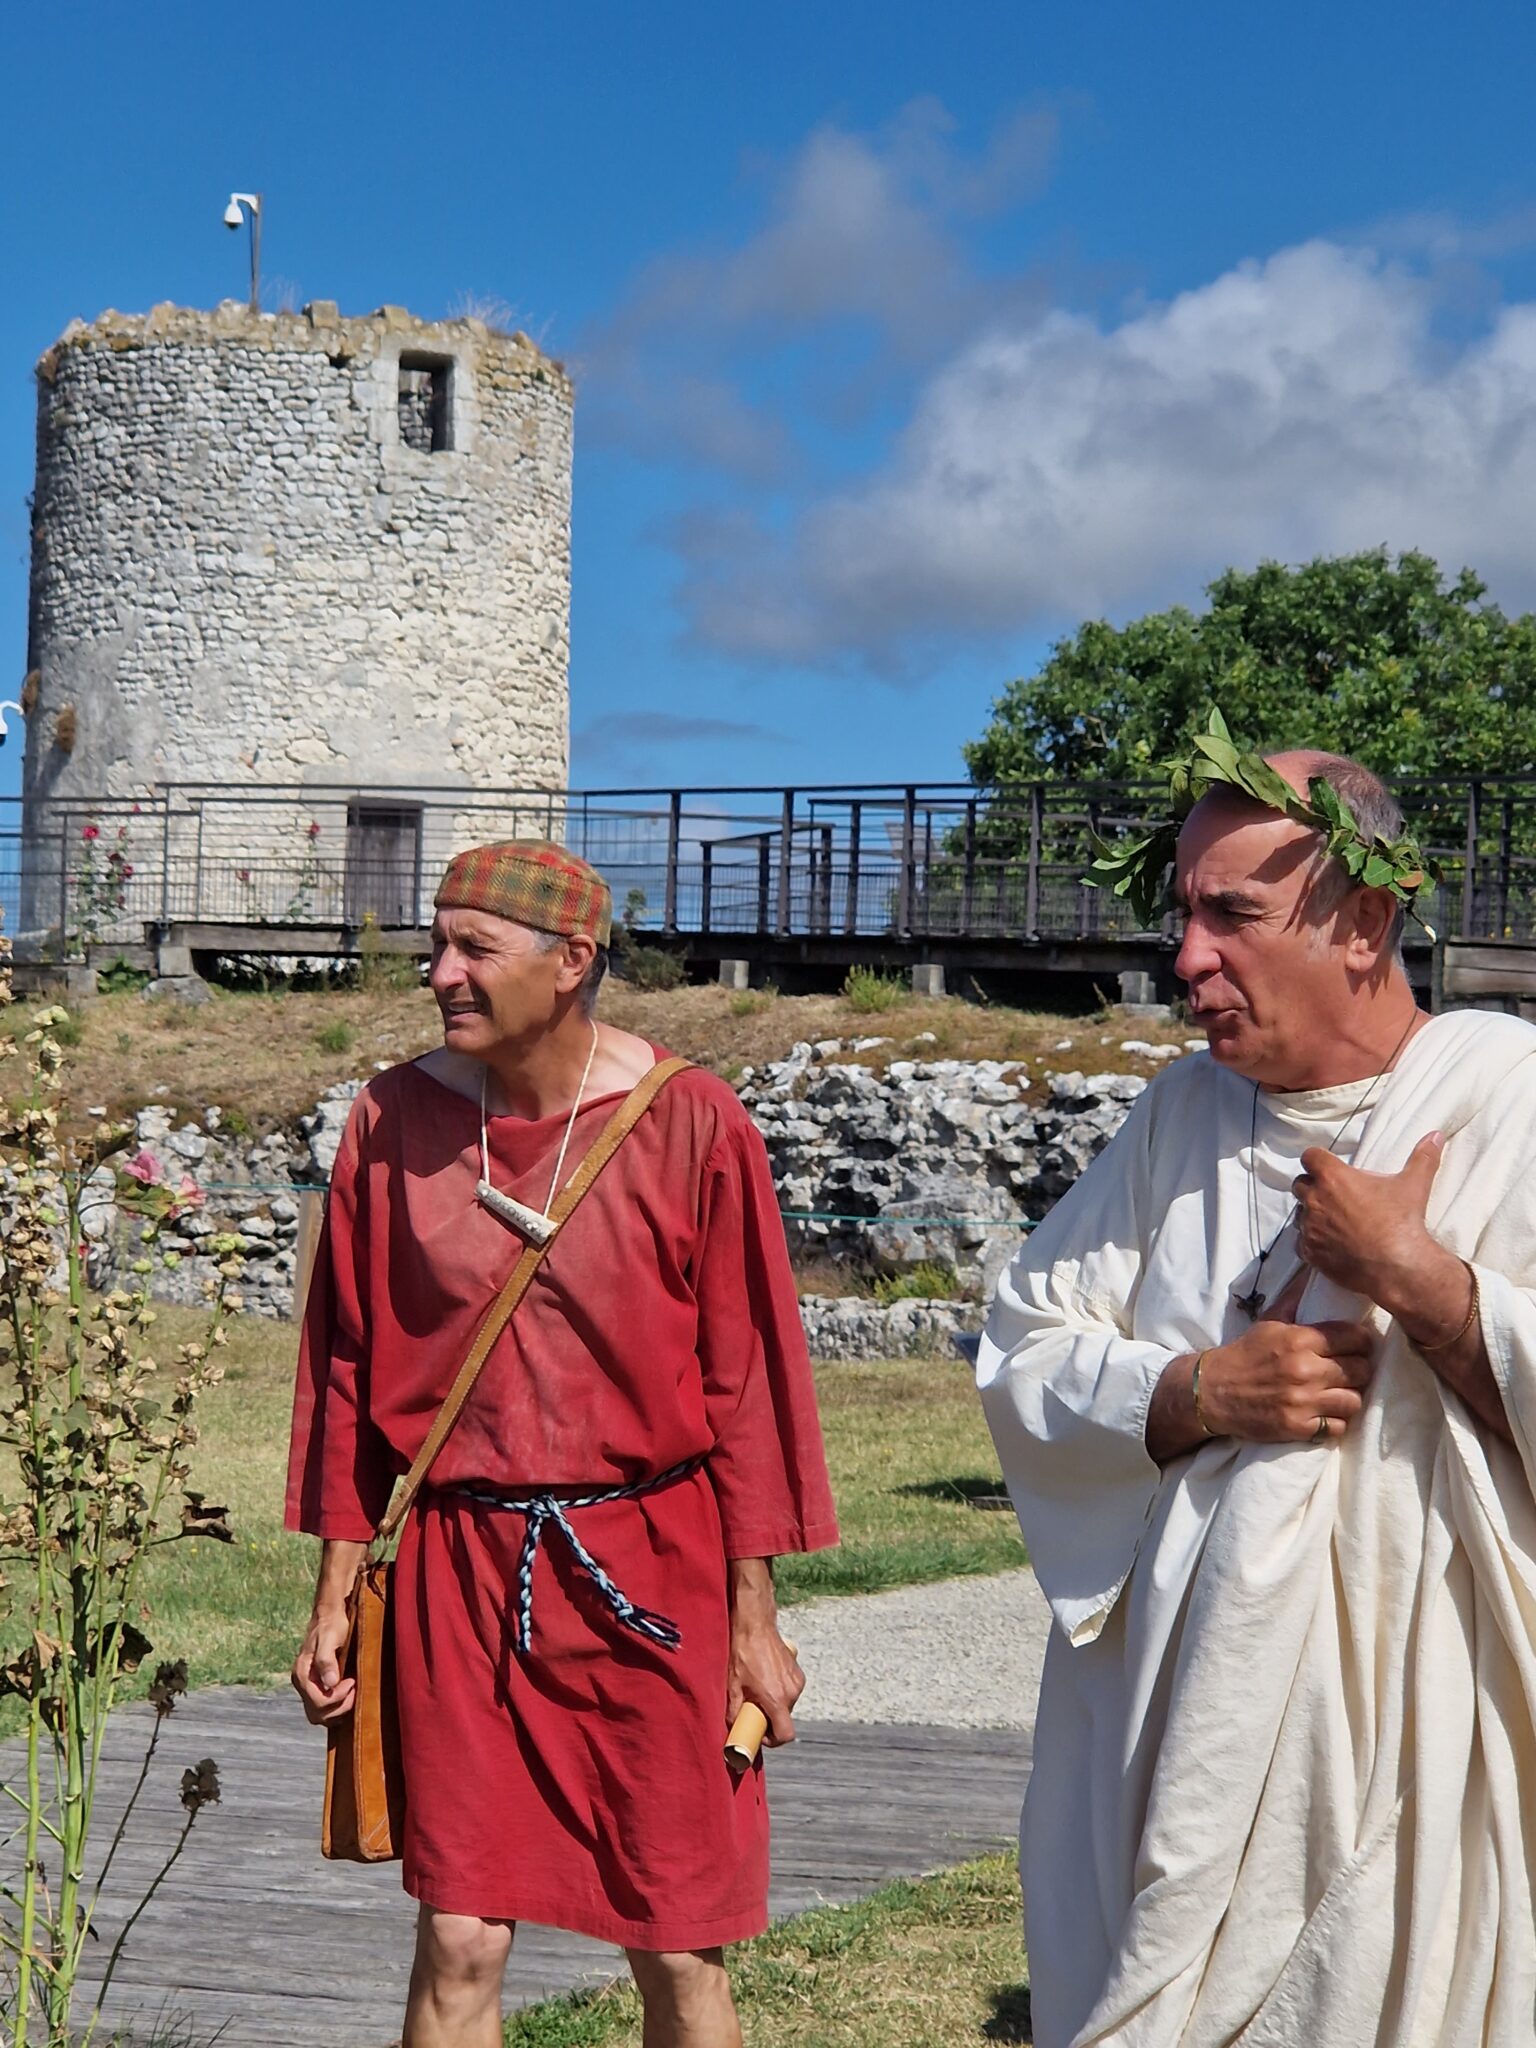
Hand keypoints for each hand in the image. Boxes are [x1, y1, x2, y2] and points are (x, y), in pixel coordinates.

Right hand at [291, 1604, 355, 1725]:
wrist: (330, 1615)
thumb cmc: (331, 1624)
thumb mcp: (330, 1637)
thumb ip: (326, 1660)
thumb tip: (331, 1683)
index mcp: (302, 1673)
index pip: (318, 1701)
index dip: (338, 1697)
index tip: (352, 1681)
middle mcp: (302, 1683)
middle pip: (317, 1713)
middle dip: (339, 1707)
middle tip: (354, 1689)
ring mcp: (308, 1686)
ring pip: (319, 1715)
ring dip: (337, 1711)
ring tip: (352, 1693)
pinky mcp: (315, 1686)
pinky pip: (323, 1709)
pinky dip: (335, 1709)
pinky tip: (348, 1696)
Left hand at [726, 1619, 803, 1747]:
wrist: (755, 1625)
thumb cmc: (743, 1652)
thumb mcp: (733, 1685)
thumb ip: (734, 1710)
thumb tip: (733, 1726)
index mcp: (777, 1699)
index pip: (785, 1734)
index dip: (773, 1740)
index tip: (760, 1734)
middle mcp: (791, 1692)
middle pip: (784, 1719)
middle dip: (770, 1720)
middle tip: (753, 1710)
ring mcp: (797, 1681)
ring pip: (787, 1705)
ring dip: (774, 1704)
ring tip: (757, 1692)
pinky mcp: (797, 1671)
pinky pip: (790, 1691)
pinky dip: (779, 1692)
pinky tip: (765, 1680)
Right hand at [1199, 1311, 1377, 1443]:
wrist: (1212, 1391)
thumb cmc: (1244, 1354)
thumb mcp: (1268, 1322)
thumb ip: (1295, 1300)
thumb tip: (1314, 1271)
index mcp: (1299, 1340)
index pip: (1355, 1338)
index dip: (1361, 1341)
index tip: (1356, 1345)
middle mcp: (1305, 1370)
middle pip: (1361, 1370)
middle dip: (1358, 1369)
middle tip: (1349, 1370)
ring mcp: (1303, 1401)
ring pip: (1354, 1400)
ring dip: (1349, 1397)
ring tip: (1339, 1393)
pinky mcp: (1298, 1427)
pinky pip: (1338, 1427)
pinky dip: (1335, 1422)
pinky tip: (1326, 1413)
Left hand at [1293, 1133, 1442, 1311]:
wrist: (1397, 1266)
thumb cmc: (1402, 1221)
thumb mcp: (1414, 1184)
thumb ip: (1423, 1157)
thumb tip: (1436, 1136)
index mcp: (1333, 1177)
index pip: (1310, 1156)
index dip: (1318, 1160)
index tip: (1328, 1167)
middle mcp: (1315, 1199)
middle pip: (1300, 1184)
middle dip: (1313, 1187)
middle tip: (1334, 1196)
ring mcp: (1310, 1227)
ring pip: (1299, 1215)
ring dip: (1312, 1215)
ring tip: (1334, 1222)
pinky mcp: (1310, 1252)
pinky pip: (1300, 1243)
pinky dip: (1311, 1242)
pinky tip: (1329, 1244)